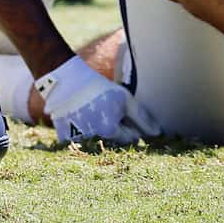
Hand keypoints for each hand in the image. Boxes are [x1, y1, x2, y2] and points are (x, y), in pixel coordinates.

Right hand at [37, 55, 158, 144]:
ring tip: (94, 111)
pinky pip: (79, 140)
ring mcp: (79, 140)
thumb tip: (157, 133)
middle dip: (115, 129)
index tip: (123, 112)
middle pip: (114, 140)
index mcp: (110, 131)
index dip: (131, 125)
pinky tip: (80, 116)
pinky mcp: (65, 138)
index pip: (130, 137)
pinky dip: (82, 131)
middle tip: (108, 111)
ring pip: (98, 141)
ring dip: (99, 130)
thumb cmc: (100, 89)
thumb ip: (142, 118)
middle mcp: (95, 139)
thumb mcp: (125, 99)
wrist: (67, 81)